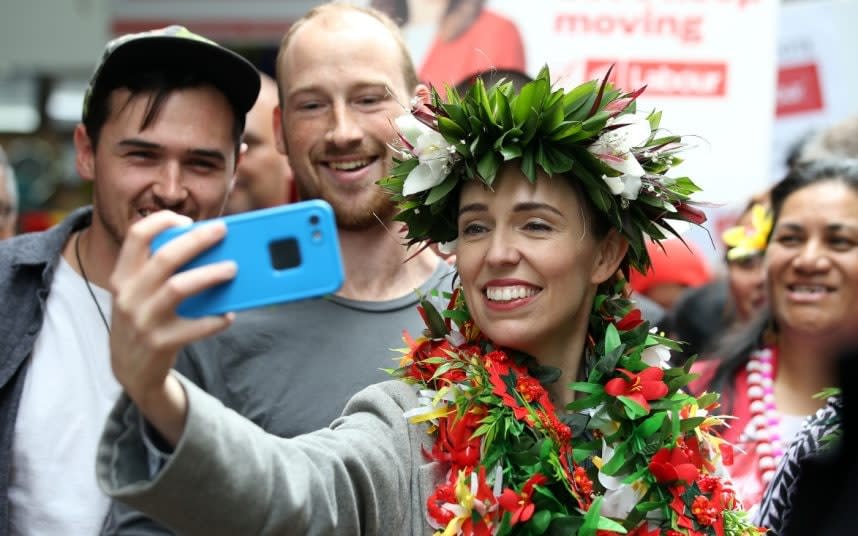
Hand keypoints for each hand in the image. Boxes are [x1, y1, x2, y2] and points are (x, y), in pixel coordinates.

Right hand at [108, 211, 236, 444]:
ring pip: (179, 288)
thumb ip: (162, 271)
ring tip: (232, 268)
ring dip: (209, 275)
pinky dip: (215, 319)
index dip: (162, 221)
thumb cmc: (145, 319)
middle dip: (196, 240)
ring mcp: (143, 320)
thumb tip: (210, 248)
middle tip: (222, 231)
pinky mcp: (160, 343)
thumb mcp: (140, 293)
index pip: (136, 236)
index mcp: (123, 276)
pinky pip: (195, 327)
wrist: (129, 370)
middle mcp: (128, 295)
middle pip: (164, 257)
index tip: (186, 219)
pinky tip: (228, 314)